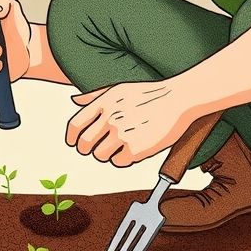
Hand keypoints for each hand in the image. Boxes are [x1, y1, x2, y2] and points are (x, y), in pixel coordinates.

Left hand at [64, 80, 199, 166]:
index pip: (74, 125)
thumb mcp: (119, 88)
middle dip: (87, 149)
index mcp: (103, 103)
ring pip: (99, 156)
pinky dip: (124, 159)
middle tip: (98, 148)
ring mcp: (123, 134)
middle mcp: (110, 118)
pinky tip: (133, 149)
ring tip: (120, 147)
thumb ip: (94, 96)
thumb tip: (74, 100)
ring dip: (106, 155)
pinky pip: (118, 162)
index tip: (74, 143)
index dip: (72, 137)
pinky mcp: (136, 148)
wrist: (178, 99)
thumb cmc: (149, 94)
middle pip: (83, 144)